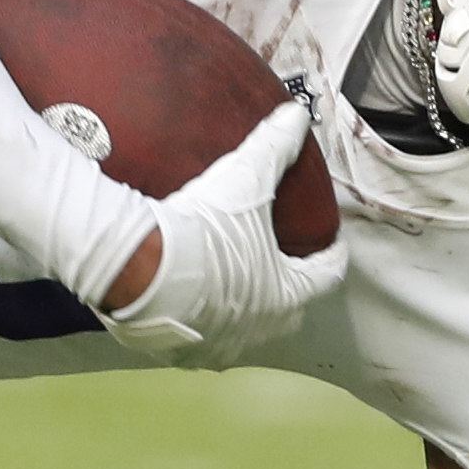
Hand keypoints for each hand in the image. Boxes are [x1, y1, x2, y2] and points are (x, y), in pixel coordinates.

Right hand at [102, 96, 346, 366]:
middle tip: (277, 261)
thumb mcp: (244, 181)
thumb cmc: (205, 233)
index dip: (330, 255)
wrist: (137, 274)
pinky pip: (198, 340)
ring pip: (241, 330)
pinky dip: (197, 322)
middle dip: (286, 286)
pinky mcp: (179, 354)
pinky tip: (185, 303)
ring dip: (240, 309)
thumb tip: (296, 114)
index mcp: (286, 294)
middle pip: (287, 310)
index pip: (325, 276)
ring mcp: (218, 346)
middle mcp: (259, 329)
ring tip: (228, 283)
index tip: (330, 244)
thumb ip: (274, 147)